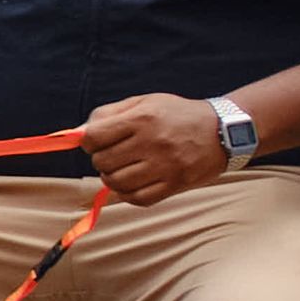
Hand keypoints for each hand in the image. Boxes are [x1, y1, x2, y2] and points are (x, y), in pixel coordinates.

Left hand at [73, 89, 241, 198]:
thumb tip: (75, 133)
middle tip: (116, 154)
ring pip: (116, 183)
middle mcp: (153, 142)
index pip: (93, 137)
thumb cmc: (177, 115)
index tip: (98, 141)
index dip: (89, 141)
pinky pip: (137, 199)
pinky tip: (133, 183)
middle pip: (102, 162)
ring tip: (124, 168)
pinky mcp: (175, 184)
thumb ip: (108, 114)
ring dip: (112, 178)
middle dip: (102, 159)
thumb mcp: (144, 102)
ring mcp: (165, 166)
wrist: (224, 130)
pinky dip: (127, 194)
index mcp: (143, 119)